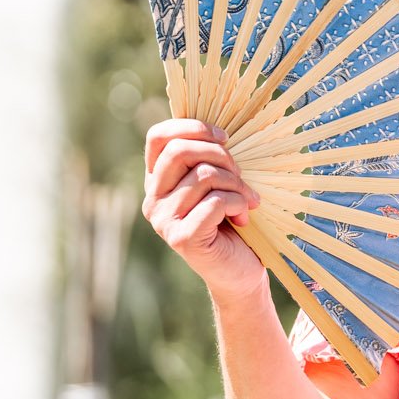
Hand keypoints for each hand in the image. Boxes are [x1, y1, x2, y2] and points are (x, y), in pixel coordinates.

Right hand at [142, 119, 265, 303]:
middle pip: (181, 151)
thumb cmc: (232, 222)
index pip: (158, 137)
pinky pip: (216, 202)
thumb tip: (220, 130)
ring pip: (206, 176)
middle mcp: (153, 199)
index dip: (192, 127)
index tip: (224, 137)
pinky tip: (243, 218)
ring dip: (237, 186)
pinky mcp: (181, 237)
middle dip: (222, 156)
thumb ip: (209, 159)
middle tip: (241, 177)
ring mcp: (163, 220)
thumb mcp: (219, 183)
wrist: (239, 271)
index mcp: (158, 180)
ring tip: (246, 202)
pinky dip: (238, 204)